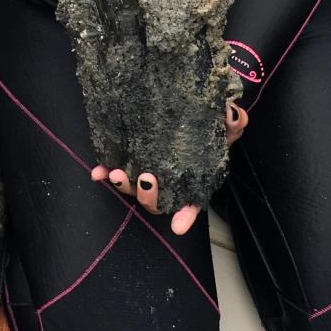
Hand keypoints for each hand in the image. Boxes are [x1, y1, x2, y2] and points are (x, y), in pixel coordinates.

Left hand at [91, 100, 248, 234]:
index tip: (178, 226)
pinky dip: (105, 173)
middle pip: (157, 201)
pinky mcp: (129, 160)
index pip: (192, 202)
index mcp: (193, 179)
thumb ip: (233, 122)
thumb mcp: (225, 122)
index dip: (186, 215)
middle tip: (147, 180)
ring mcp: (147, 172)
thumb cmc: (207, 123)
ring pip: (134, 190)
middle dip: (149, 197)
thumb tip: (231, 114)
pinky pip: (114, 171)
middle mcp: (168, 181)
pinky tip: (98, 171)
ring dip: (124, 187)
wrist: (181, 105)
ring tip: (117, 175)